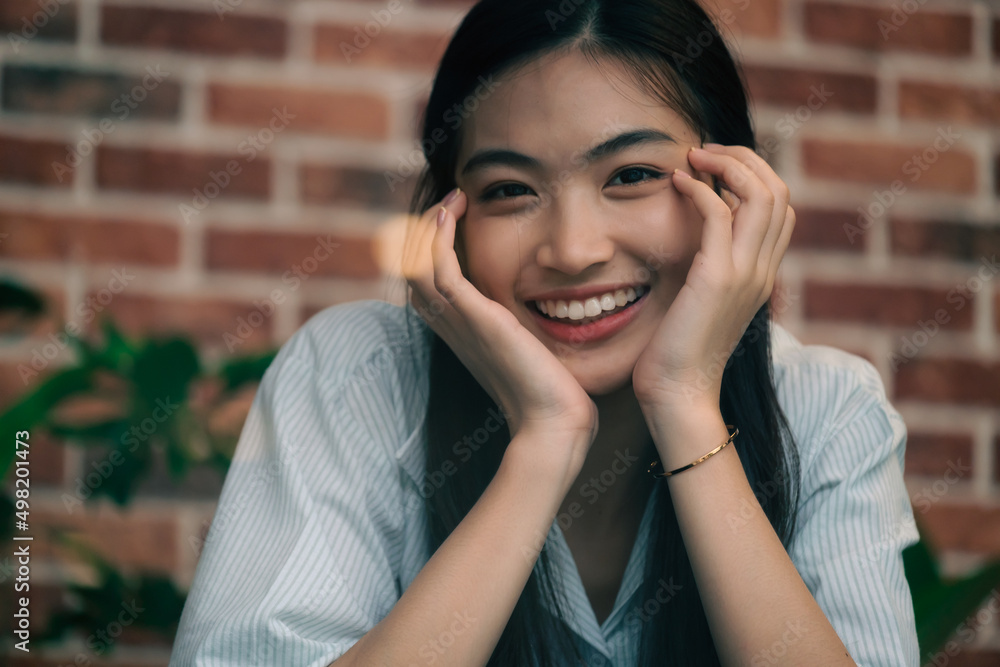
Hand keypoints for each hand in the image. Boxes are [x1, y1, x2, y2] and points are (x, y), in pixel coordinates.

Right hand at [402, 189, 598, 460]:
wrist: (554, 424)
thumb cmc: (553, 394)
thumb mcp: (534, 350)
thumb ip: (528, 330)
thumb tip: (551, 313)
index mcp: (463, 334)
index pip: (427, 286)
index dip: (429, 251)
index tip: (454, 220)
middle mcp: (453, 328)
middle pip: (411, 273)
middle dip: (423, 233)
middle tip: (450, 203)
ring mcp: (460, 323)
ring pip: (416, 266)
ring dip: (428, 226)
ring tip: (452, 199)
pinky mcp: (475, 317)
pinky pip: (437, 269)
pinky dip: (436, 236)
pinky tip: (450, 211)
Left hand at [631, 143, 795, 412]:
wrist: (679, 396)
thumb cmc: (678, 354)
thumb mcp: (702, 306)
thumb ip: (709, 273)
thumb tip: (694, 246)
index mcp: (761, 275)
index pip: (780, 208)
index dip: (753, 176)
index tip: (713, 169)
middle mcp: (762, 270)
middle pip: (779, 191)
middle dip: (743, 159)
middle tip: (704, 153)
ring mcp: (745, 273)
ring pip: (762, 193)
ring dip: (727, 164)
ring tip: (694, 157)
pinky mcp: (718, 278)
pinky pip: (719, 213)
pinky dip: (700, 187)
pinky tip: (676, 182)